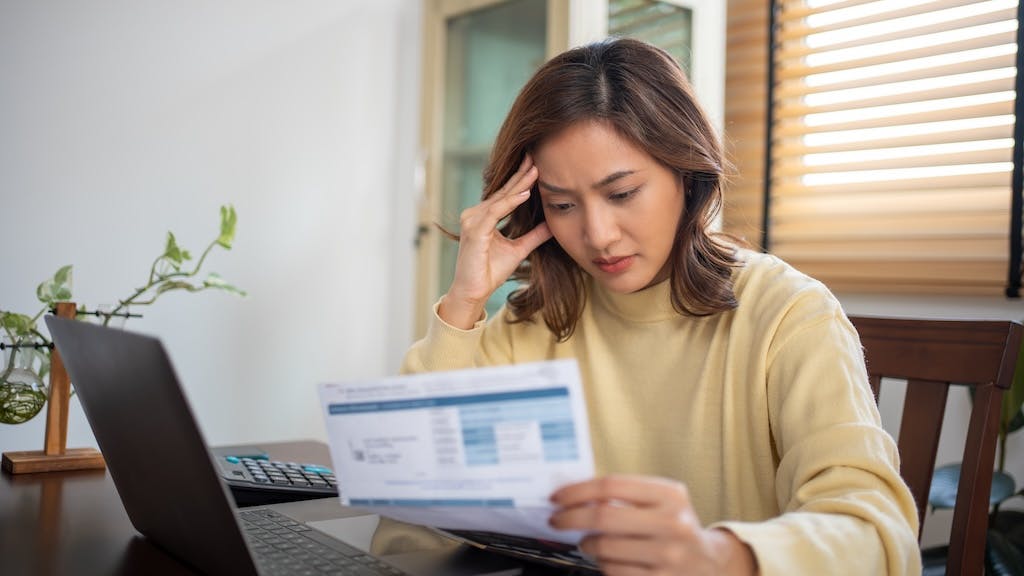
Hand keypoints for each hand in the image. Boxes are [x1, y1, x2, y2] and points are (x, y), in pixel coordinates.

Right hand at [439, 154, 551, 328]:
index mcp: (484, 217)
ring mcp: (472, 221)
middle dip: (520, 174)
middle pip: (503, 191)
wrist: (474, 291)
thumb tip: (552, 224)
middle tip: (535, 156)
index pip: (506, 194)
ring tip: (536, 170)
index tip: (537, 165)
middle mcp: (475, 214)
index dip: (521, 179)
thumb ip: (534, 235)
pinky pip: (495, 212)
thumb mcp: (519, 249)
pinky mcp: (474, 230)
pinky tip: (525, 194)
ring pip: (500, 198)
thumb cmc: (490, 271)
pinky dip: (511, 202)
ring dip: (519, 184)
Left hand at [549, 475, 757, 575]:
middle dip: (571, 519)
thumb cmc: (672, 526)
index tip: (557, 497)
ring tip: (589, 542)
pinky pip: (614, 572)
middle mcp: (673, 524)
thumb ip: (624, 494)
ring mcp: (668, 556)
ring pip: (605, 549)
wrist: (708, 563)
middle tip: (557, 520)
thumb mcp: (660, 501)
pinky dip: (603, 565)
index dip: (577, 491)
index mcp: (670, 495)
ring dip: (587, 545)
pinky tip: (609, 560)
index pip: (611, 486)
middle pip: (603, 517)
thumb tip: (572, 495)